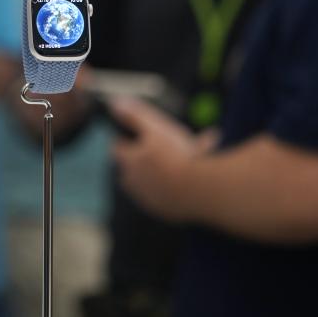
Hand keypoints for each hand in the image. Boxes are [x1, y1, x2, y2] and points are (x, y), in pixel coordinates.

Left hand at [110, 97, 217, 221]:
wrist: (203, 190)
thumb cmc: (179, 155)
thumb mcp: (156, 129)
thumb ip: (134, 116)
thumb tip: (115, 104)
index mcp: (129, 162)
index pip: (117, 147)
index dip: (128, 139)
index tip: (141, 135)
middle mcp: (133, 183)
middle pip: (132, 168)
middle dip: (146, 158)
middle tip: (165, 149)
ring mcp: (148, 200)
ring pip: (149, 183)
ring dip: (160, 174)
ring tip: (182, 164)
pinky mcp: (164, 212)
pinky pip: (165, 198)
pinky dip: (173, 189)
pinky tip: (191, 181)